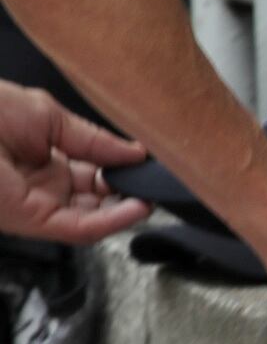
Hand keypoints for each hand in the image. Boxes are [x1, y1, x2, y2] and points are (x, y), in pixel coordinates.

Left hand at [0, 80, 149, 243]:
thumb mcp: (48, 116)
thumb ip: (94, 139)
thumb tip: (135, 151)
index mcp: (42, 157)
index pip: (93, 171)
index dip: (122, 170)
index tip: (147, 164)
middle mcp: (42, 185)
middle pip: (98, 198)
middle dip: (129, 191)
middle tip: (156, 182)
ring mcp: (38, 205)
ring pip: (94, 217)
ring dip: (127, 210)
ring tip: (154, 195)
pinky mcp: (34, 221)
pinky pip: (82, 228)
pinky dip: (113, 221)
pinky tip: (138, 207)